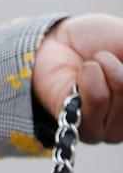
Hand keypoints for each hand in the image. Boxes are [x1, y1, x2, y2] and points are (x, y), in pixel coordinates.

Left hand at [33, 13, 122, 143]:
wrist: (55, 42)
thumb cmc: (96, 40)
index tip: (117, 54)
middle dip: (119, 62)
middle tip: (104, 58)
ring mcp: (115, 132)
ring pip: (121, 89)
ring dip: (101, 65)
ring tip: (91, 67)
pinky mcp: (89, 131)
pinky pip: (98, 97)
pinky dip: (88, 75)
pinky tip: (80, 77)